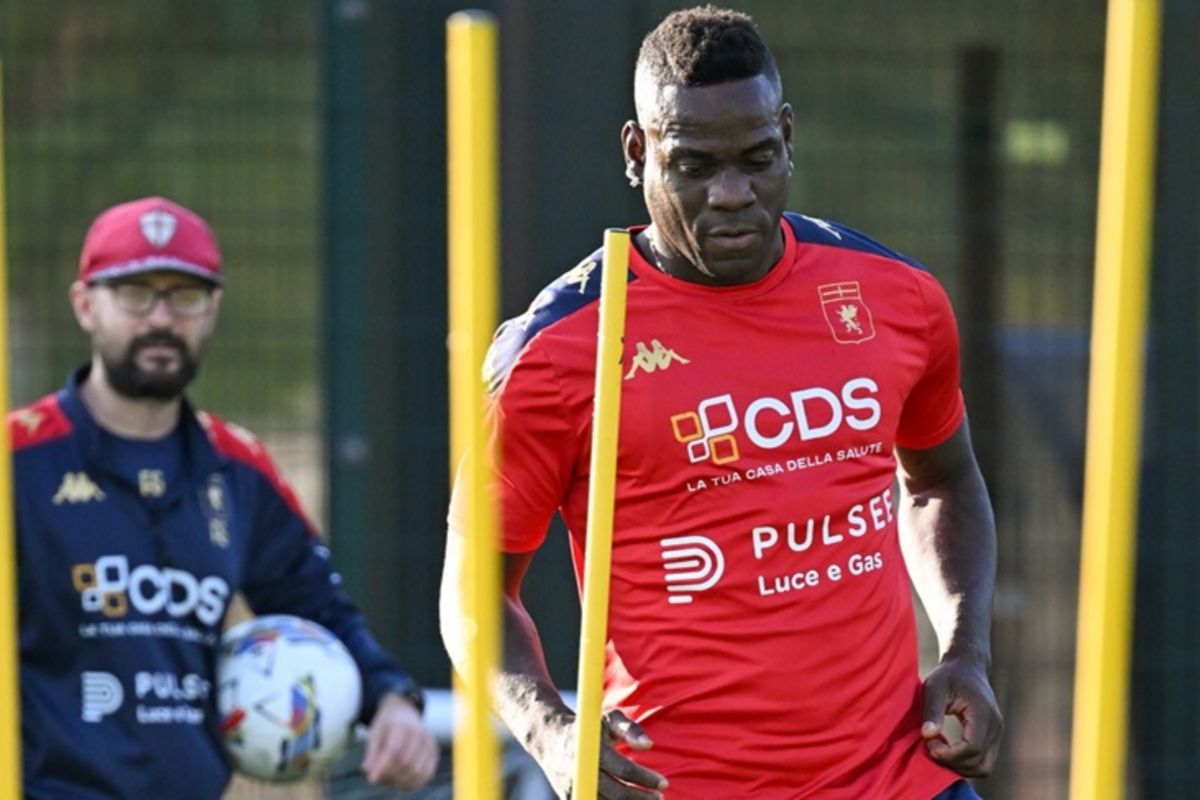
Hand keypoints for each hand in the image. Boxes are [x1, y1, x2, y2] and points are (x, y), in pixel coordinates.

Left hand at [361, 692, 439, 788]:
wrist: (405, 712)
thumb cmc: (386, 726)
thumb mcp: (375, 734)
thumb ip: (371, 752)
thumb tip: (367, 771)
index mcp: (402, 725)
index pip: (394, 750)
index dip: (383, 767)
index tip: (371, 779)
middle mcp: (419, 733)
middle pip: (405, 763)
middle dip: (390, 775)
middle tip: (380, 778)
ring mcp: (429, 743)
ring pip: (417, 772)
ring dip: (401, 781)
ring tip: (390, 779)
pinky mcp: (434, 752)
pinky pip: (426, 774)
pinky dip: (413, 782)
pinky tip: (402, 781)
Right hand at [536, 709, 668, 798]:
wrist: (550, 738)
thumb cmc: (589, 728)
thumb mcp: (609, 719)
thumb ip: (630, 729)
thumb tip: (649, 745)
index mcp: (591, 749)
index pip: (622, 769)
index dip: (645, 778)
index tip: (664, 782)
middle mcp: (580, 771)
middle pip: (615, 793)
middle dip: (641, 798)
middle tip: (660, 797)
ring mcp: (573, 788)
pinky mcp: (570, 799)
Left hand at [920, 653, 1002, 776]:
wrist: (967, 666)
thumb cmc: (948, 675)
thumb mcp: (934, 687)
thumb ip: (932, 711)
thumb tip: (927, 735)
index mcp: (983, 714)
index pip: (972, 747)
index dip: (949, 754)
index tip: (929, 743)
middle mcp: (995, 727)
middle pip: (980, 763)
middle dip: (953, 763)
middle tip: (931, 748)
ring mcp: (997, 734)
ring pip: (984, 767)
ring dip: (960, 767)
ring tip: (938, 752)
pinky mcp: (992, 738)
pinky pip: (983, 762)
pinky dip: (965, 764)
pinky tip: (946, 752)